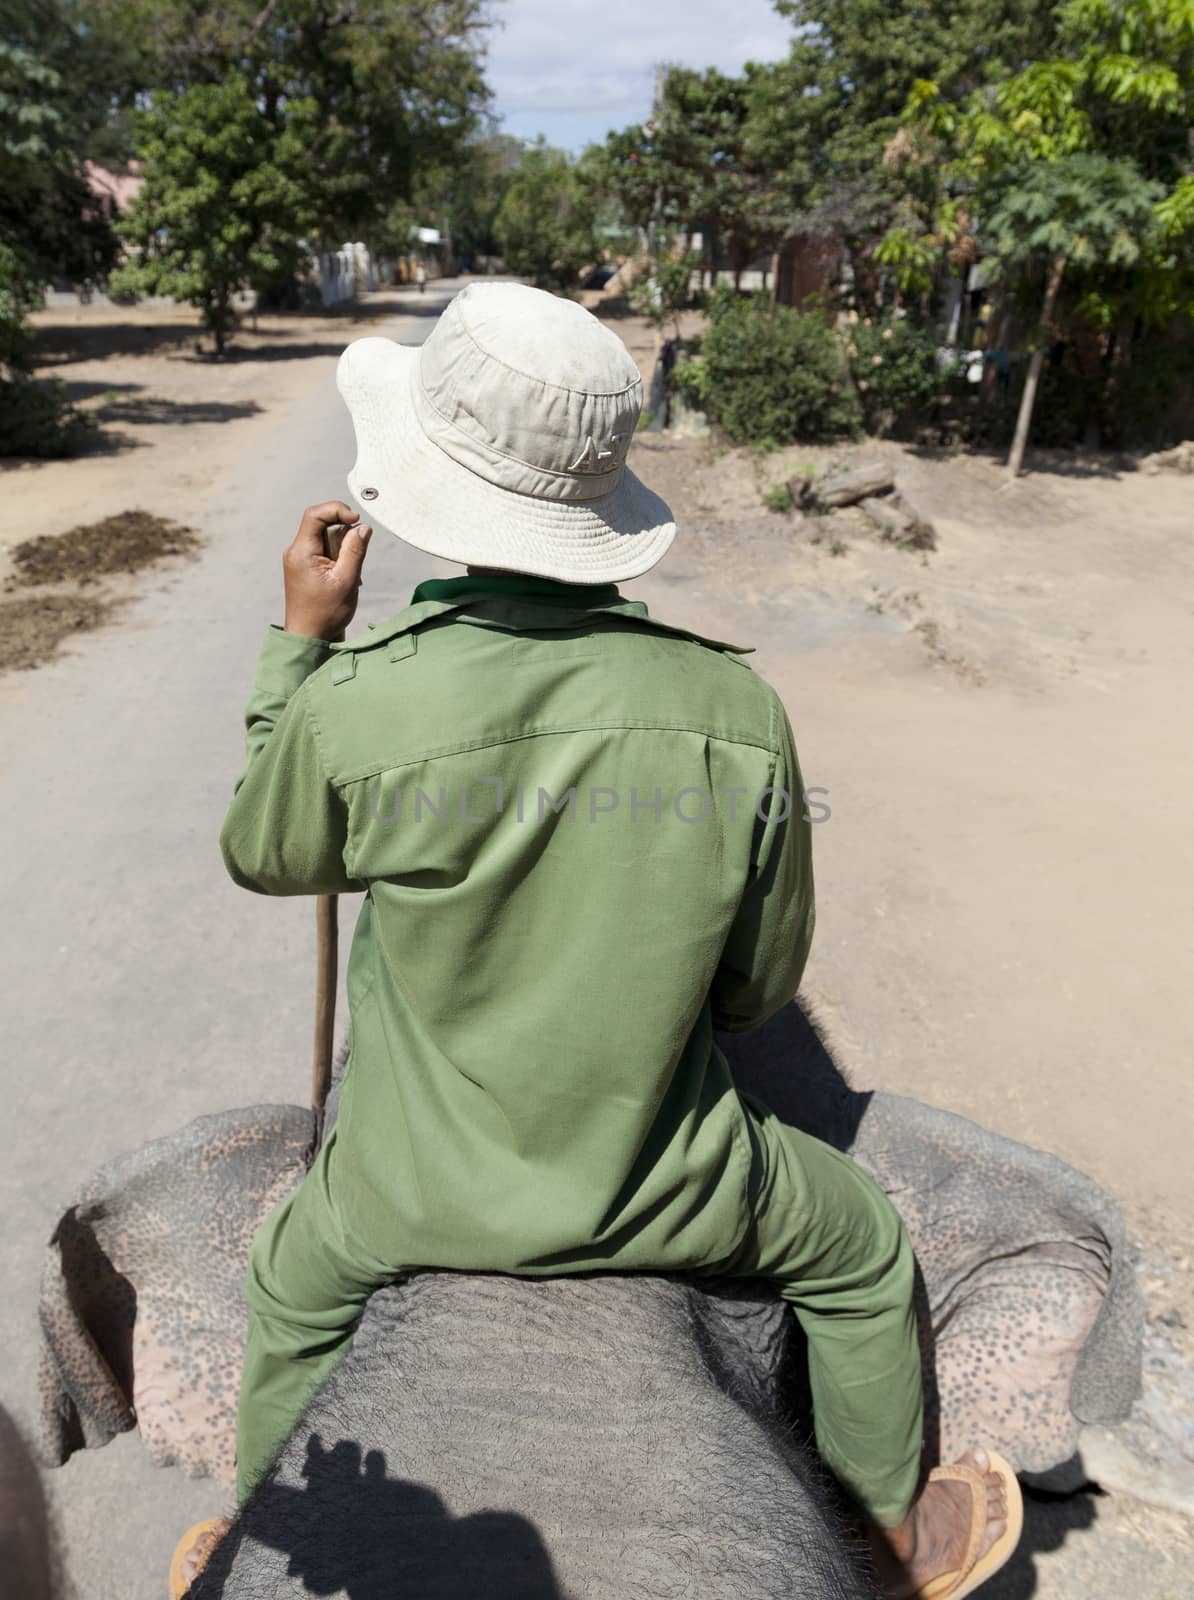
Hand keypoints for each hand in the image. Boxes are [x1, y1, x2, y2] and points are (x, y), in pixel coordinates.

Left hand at [283, 500, 372, 641]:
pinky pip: (325, 551)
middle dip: (344, 534)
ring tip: (350, 573)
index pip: (315, 514)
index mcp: (301, 552)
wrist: (310, 638)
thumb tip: (363, 527)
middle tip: (356, 555)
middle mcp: (296, 552)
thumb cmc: (325, 614)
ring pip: (326, 538)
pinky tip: (345, 578)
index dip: (337, 510)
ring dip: (344, 549)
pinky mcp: (307, 568)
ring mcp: (300, 560)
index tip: (356, 521)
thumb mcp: (346, 580)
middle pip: (322, 525)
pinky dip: (340, 558)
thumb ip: (355, 550)